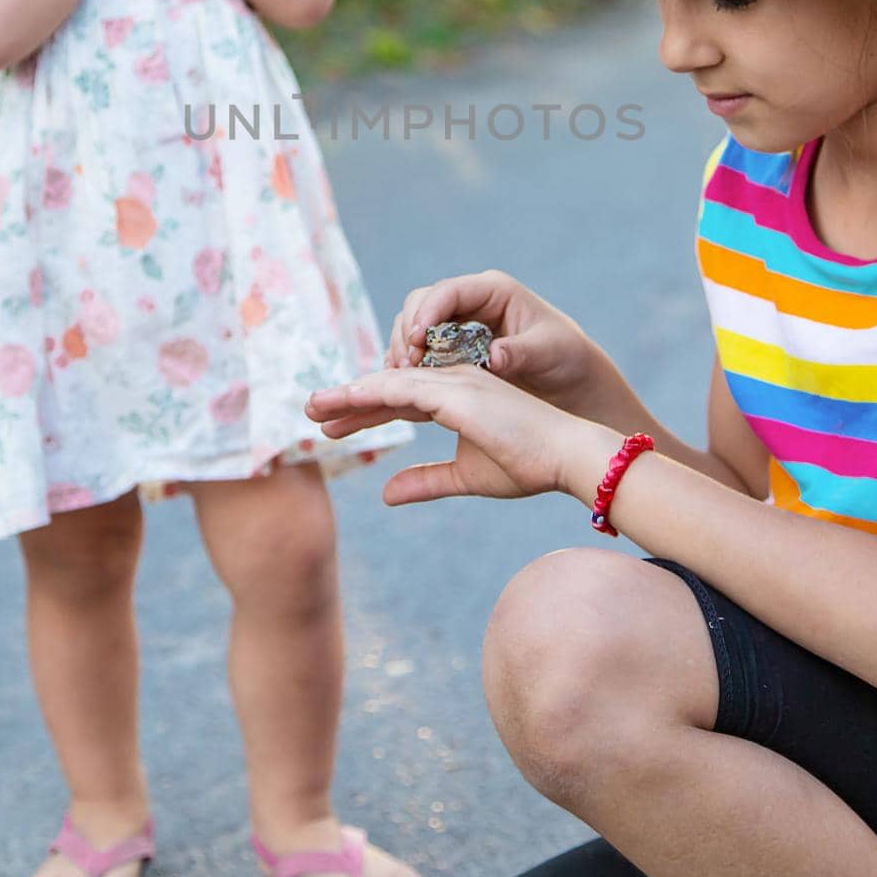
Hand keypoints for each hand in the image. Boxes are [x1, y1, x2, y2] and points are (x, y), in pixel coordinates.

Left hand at [305, 364, 588, 504]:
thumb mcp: (466, 478)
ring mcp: (454, 383)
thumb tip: (387, 493)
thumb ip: (427, 482)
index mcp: (454, 399)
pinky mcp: (458, 393)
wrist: (566, 457)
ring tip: (314, 407)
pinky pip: (406, 388)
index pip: (397, 401)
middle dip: (347, 401)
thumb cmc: (526, 465)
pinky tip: (347, 399)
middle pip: (387, 388)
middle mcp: (451, 383)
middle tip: (310, 410)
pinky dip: (374, 393)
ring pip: (390, 384)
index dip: (363, 412)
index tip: (331, 425)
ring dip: (350, 395)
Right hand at [385, 269, 596, 409]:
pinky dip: (408, 362)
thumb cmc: (565, 355)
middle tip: (407, 363)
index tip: (416, 340)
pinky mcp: (451, 346)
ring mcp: (458, 323)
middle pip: (422, 303)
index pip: (449, 291)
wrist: (569, 376)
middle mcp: (471, 302)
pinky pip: (419, 348)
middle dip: (409, 331)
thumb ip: (520, 352)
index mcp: (494, 290)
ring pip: (414, 324)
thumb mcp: (548, 351)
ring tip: (403, 375)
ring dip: (403, 348)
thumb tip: (493, 357)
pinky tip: (404, 382)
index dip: (427, 312)